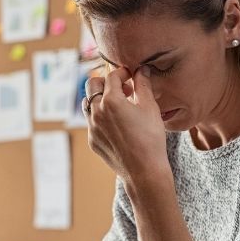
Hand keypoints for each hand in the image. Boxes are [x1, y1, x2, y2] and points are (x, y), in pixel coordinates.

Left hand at [84, 67, 170, 187]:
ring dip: (100, 98)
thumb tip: (142, 69)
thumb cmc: (150, 138)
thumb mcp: (150, 107)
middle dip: (106, 82)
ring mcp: (91, 127)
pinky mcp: (92, 140)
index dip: (123, 73)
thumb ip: (143, 84)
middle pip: (92, 84)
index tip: (131, 76)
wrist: (144, 171)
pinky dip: (101, 117)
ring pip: (88, 103)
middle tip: (123, 88)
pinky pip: (92, 122)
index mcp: (111, 100)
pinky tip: (117, 124)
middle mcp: (96, 112)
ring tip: (118, 105)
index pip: (112, 76)